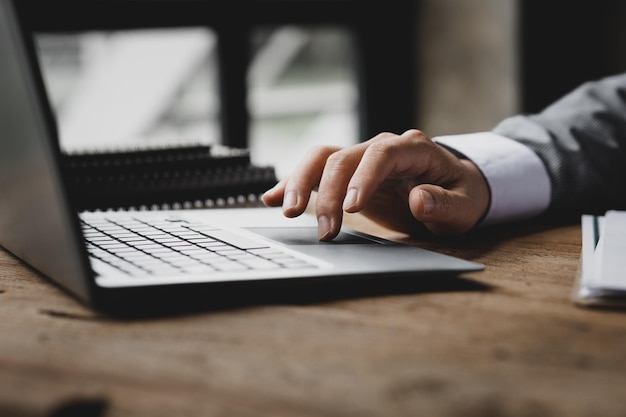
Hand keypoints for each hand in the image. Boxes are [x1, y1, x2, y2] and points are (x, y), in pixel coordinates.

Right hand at [262, 129, 489, 239]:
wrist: (452, 188)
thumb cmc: (460, 195)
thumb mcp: (464, 206)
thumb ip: (443, 203)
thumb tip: (418, 198)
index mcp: (413, 149)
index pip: (382, 154)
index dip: (364, 177)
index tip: (351, 207)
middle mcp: (382, 147)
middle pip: (343, 157)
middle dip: (327, 192)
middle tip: (323, 229)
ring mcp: (362, 158)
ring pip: (322, 159)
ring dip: (302, 183)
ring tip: (286, 211)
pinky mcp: (348, 174)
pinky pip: (316, 172)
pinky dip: (294, 184)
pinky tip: (272, 199)